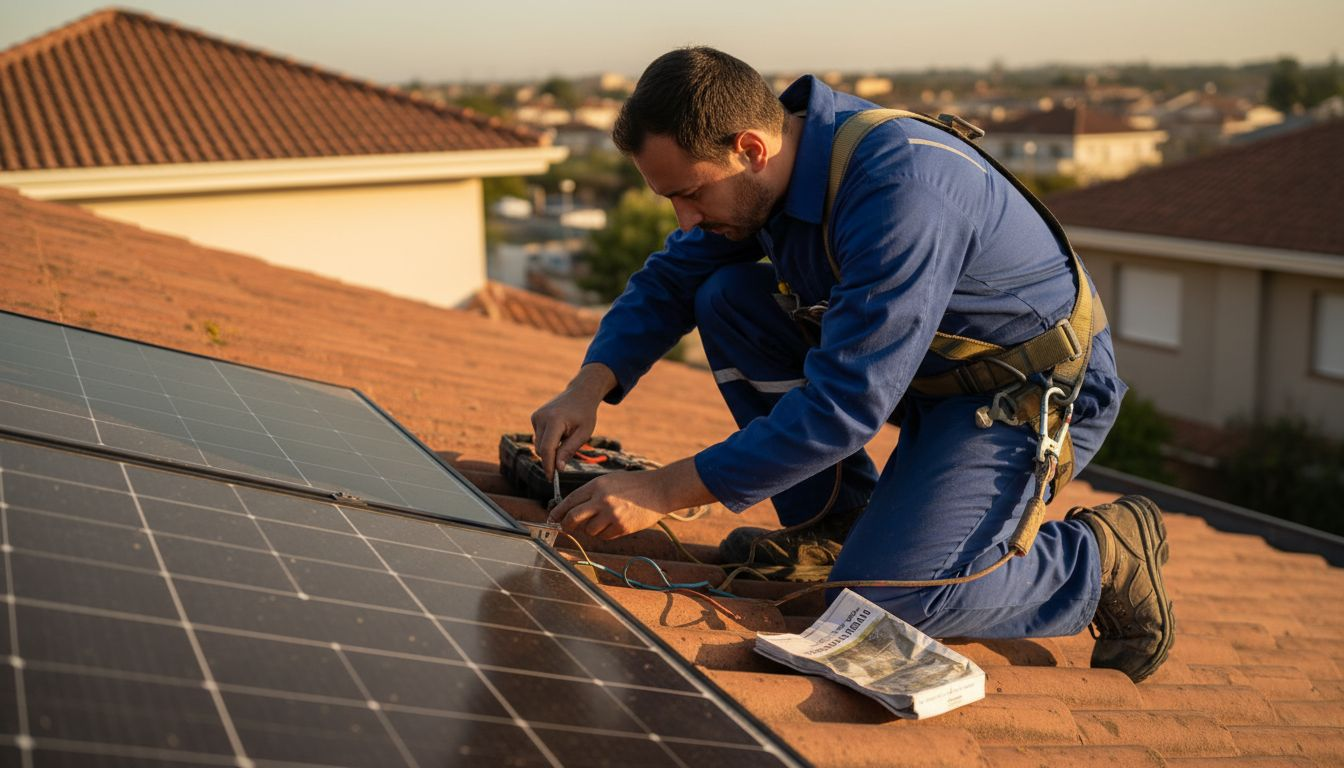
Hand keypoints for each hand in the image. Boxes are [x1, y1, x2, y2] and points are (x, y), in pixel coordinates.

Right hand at [531, 364, 615, 479]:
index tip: (551, 479)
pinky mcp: (535, 417)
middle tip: (565, 460)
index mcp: (555, 420)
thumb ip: (569, 450)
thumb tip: (558, 468)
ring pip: (539, 445)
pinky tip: (560, 431)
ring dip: (551, 448)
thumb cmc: (585, 414)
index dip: (548, 466)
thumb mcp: (583, 434)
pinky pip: (539, 437)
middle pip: (542, 449)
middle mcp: (541, 417)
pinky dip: (549, 440)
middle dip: (552, 458)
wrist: (580, 393)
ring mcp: (536, 416)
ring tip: (567, 436)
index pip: (547, 449)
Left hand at [547, 470, 669, 539]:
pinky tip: (613, 524)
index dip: (558, 512)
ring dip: (590, 530)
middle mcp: (601, 500)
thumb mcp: (610, 481)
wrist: (659, 489)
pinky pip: (604, 536)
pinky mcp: (622, 527)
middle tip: (566, 528)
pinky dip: (604, 533)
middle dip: (566, 526)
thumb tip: (572, 509)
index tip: (553, 518)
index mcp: (597, 485)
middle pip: (573, 518)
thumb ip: (592, 493)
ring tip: (601, 522)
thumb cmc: (635, 484)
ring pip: (588, 531)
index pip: (570, 501)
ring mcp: (611, 514)